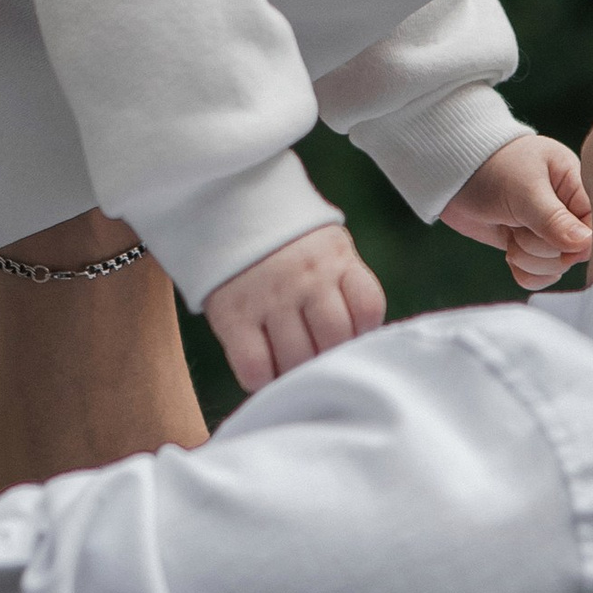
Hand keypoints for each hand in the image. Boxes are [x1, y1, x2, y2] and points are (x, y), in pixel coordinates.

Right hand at [205, 223, 387, 392]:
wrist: (224, 213)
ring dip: (297, 372)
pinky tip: (264, 370)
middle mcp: (305, 276)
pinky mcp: (232, 316)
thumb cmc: (285, 245)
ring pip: (298, 359)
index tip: (347, 338)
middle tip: (316, 358)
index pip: (368, 308)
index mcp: (335, 258)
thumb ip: (344, 285)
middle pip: (335, 339)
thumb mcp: (325, 246)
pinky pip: (255, 368)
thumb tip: (357, 344)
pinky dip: (263, 379)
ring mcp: (268, 297)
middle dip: (330, 357)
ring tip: (290, 366)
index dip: (362, 332)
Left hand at [441, 134, 592, 290]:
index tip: (556, 242)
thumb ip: (554, 219)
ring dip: (528, 258)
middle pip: (574, 252)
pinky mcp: (529, 248)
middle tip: (519, 224)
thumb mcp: (524, 190)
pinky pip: (540, 277)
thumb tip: (585, 246)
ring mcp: (548, 231)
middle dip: (541, 247)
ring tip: (511, 231)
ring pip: (556, 268)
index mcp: (576, 185)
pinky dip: (523, 271)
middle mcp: (567, 210)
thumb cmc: (492, 168)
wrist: (452, 174)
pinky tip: (509, 251)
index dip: (578, 243)